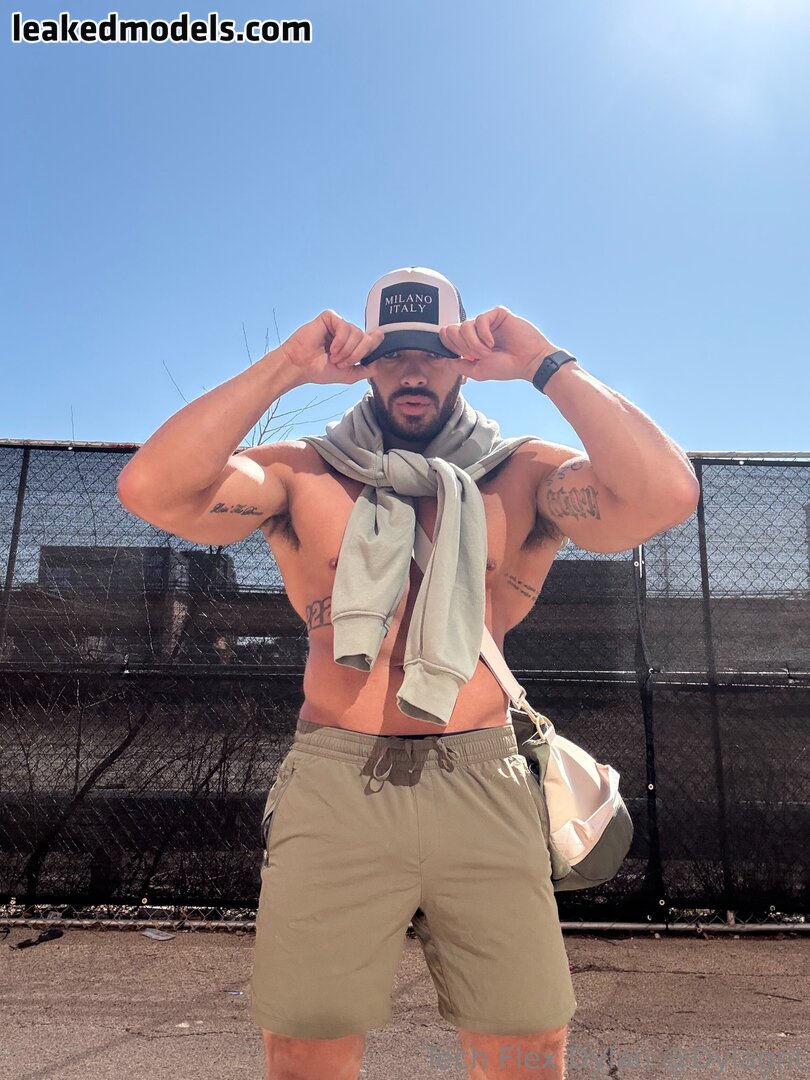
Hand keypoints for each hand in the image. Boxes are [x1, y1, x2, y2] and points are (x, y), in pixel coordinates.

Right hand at [278, 311, 384, 385]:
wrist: (300, 367)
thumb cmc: (319, 370)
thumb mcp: (349, 375)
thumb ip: (366, 370)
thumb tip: (379, 363)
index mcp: (351, 344)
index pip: (371, 339)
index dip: (375, 343)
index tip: (377, 343)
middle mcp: (346, 333)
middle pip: (366, 337)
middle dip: (357, 354)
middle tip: (342, 363)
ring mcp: (337, 325)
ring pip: (357, 332)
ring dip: (347, 350)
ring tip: (333, 357)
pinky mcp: (329, 318)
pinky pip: (344, 325)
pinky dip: (340, 340)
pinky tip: (331, 348)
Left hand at [438, 306, 560, 381]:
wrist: (528, 362)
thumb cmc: (507, 367)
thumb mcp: (478, 371)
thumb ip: (460, 366)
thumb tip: (447, 359)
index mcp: (470, 342)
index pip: (448, 337)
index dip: (452, 348)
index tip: (466, 358)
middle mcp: (476, 331)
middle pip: (452, 329)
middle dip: (462, 347)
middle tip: (477, 356)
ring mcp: (487, 322)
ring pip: (464, 325)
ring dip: (474, 343)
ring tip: (487, 352)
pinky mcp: (497, 314)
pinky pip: (480, 319)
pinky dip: (483, 334)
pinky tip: (492, 342)